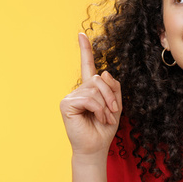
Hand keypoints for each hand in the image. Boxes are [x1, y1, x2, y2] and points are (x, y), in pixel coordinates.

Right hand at [60, 33, 122, 156]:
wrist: (96, 147)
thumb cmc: (104, 129)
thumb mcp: (116, 105)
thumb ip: (113, 87)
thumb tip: (103, 72)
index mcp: (90, 89)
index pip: (87, 66)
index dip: (85, 50)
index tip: (81, 34)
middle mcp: (79, 90)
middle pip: (99, 79)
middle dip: (111, 96)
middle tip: (113, 113)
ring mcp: (71, 96)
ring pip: (95, 88)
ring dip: (106, 105)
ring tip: (105, 118)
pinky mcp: (66, 104)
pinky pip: (89, 98)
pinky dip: (98, 109)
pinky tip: (98, 119)